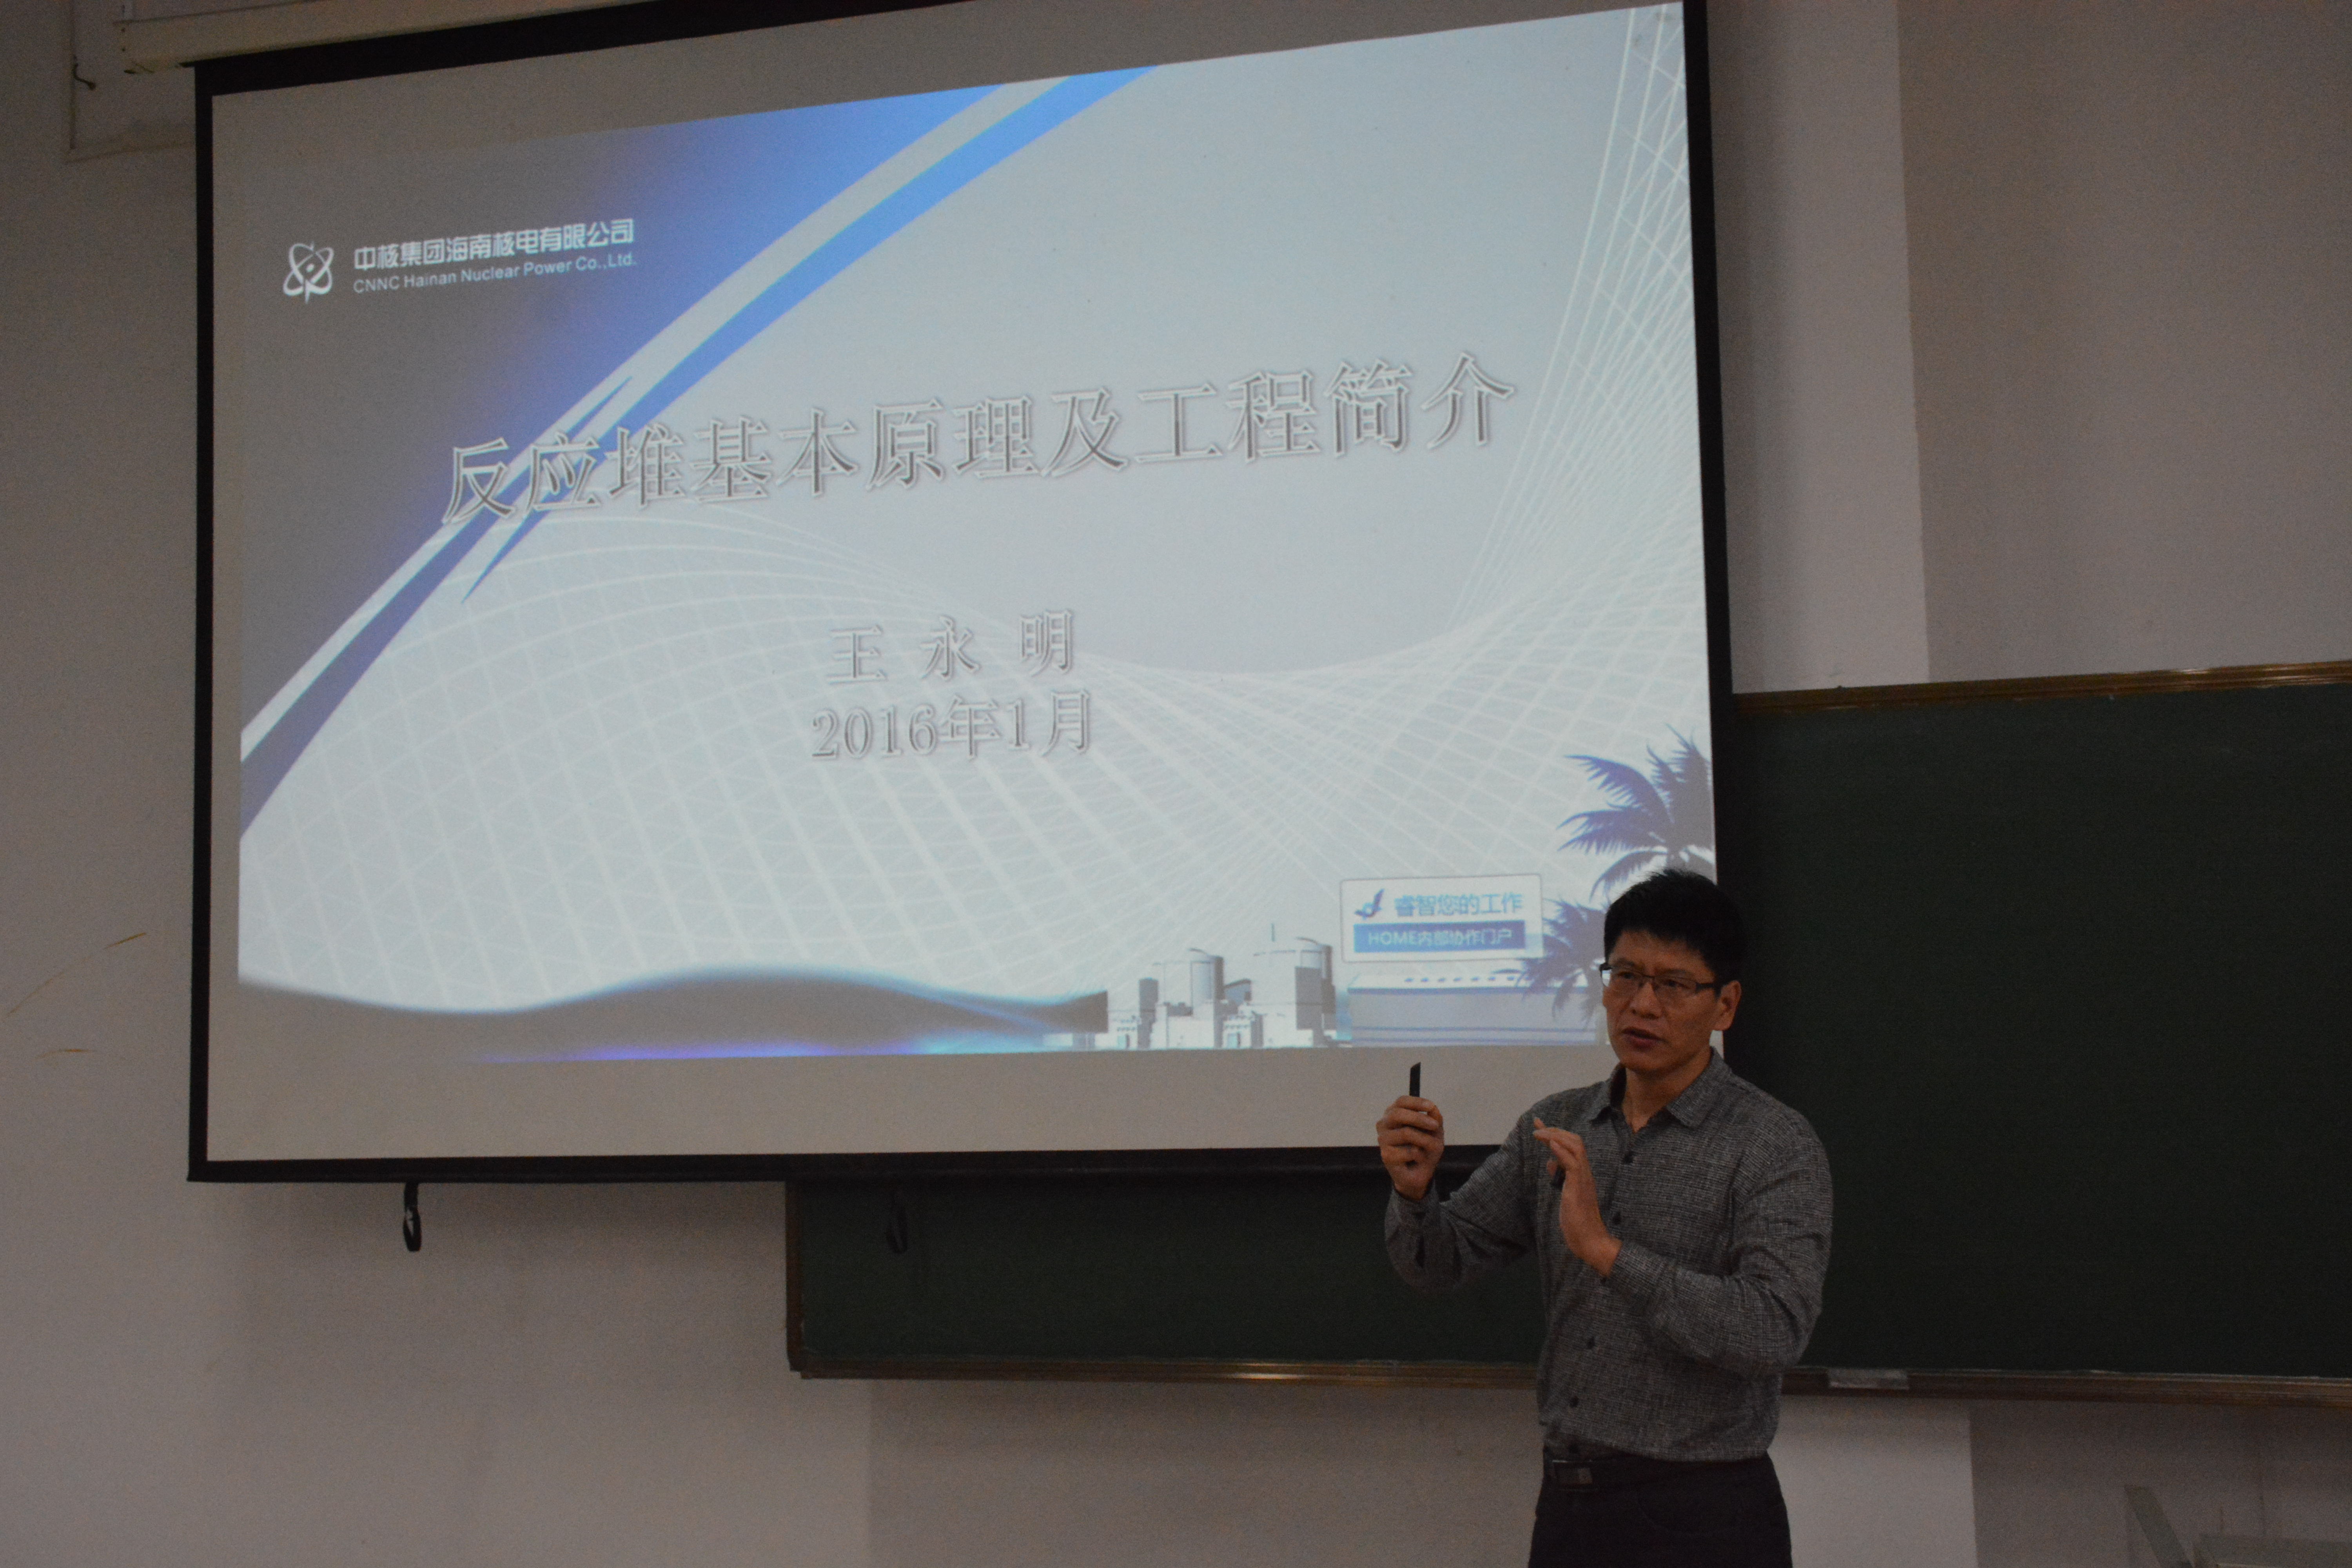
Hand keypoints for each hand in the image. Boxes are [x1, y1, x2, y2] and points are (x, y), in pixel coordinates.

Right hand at [1377, 1095, 1443, 1201]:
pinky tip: (1418, 1159)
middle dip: (1419, 1118)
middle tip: (1435, 1126)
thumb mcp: (1434, 1132)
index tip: (1431, 1106)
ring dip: (1425, 1140)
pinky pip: (1409, 1151)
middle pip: (1398, 1114)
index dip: (1416, 1102)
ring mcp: (1383, 1140)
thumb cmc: (1425, 1149)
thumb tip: (1433, 1108)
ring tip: (1432, 1147)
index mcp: (1394, 1114)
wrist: (1420, 1173)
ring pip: (1405, 1133)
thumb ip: (1435, 1119)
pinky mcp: (1386, 1155)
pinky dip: (1420, 1155)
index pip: (1401, 1101)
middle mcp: (1384, 1124)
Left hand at [1531, 1118, 1621, 1276]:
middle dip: (1555, 1130)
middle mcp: (1584, 1172)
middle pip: (1575, 1141)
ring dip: (1556, 1136)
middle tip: (1536, 1126)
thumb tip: (1550, 1162)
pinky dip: (1561, 1152)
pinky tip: (1550, 1145)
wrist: (1590, 1240)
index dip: (1555, 1133)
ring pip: (1576, 1147)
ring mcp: (1583, 1179)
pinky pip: (1572, 1165)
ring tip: (1539, 1133)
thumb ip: (1560, 1176)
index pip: (1571, 1146)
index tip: (1538, 1125)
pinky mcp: (1579, 1188)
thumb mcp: (1565, 1194)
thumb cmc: (1578, 1221)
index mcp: (1581, 1173)